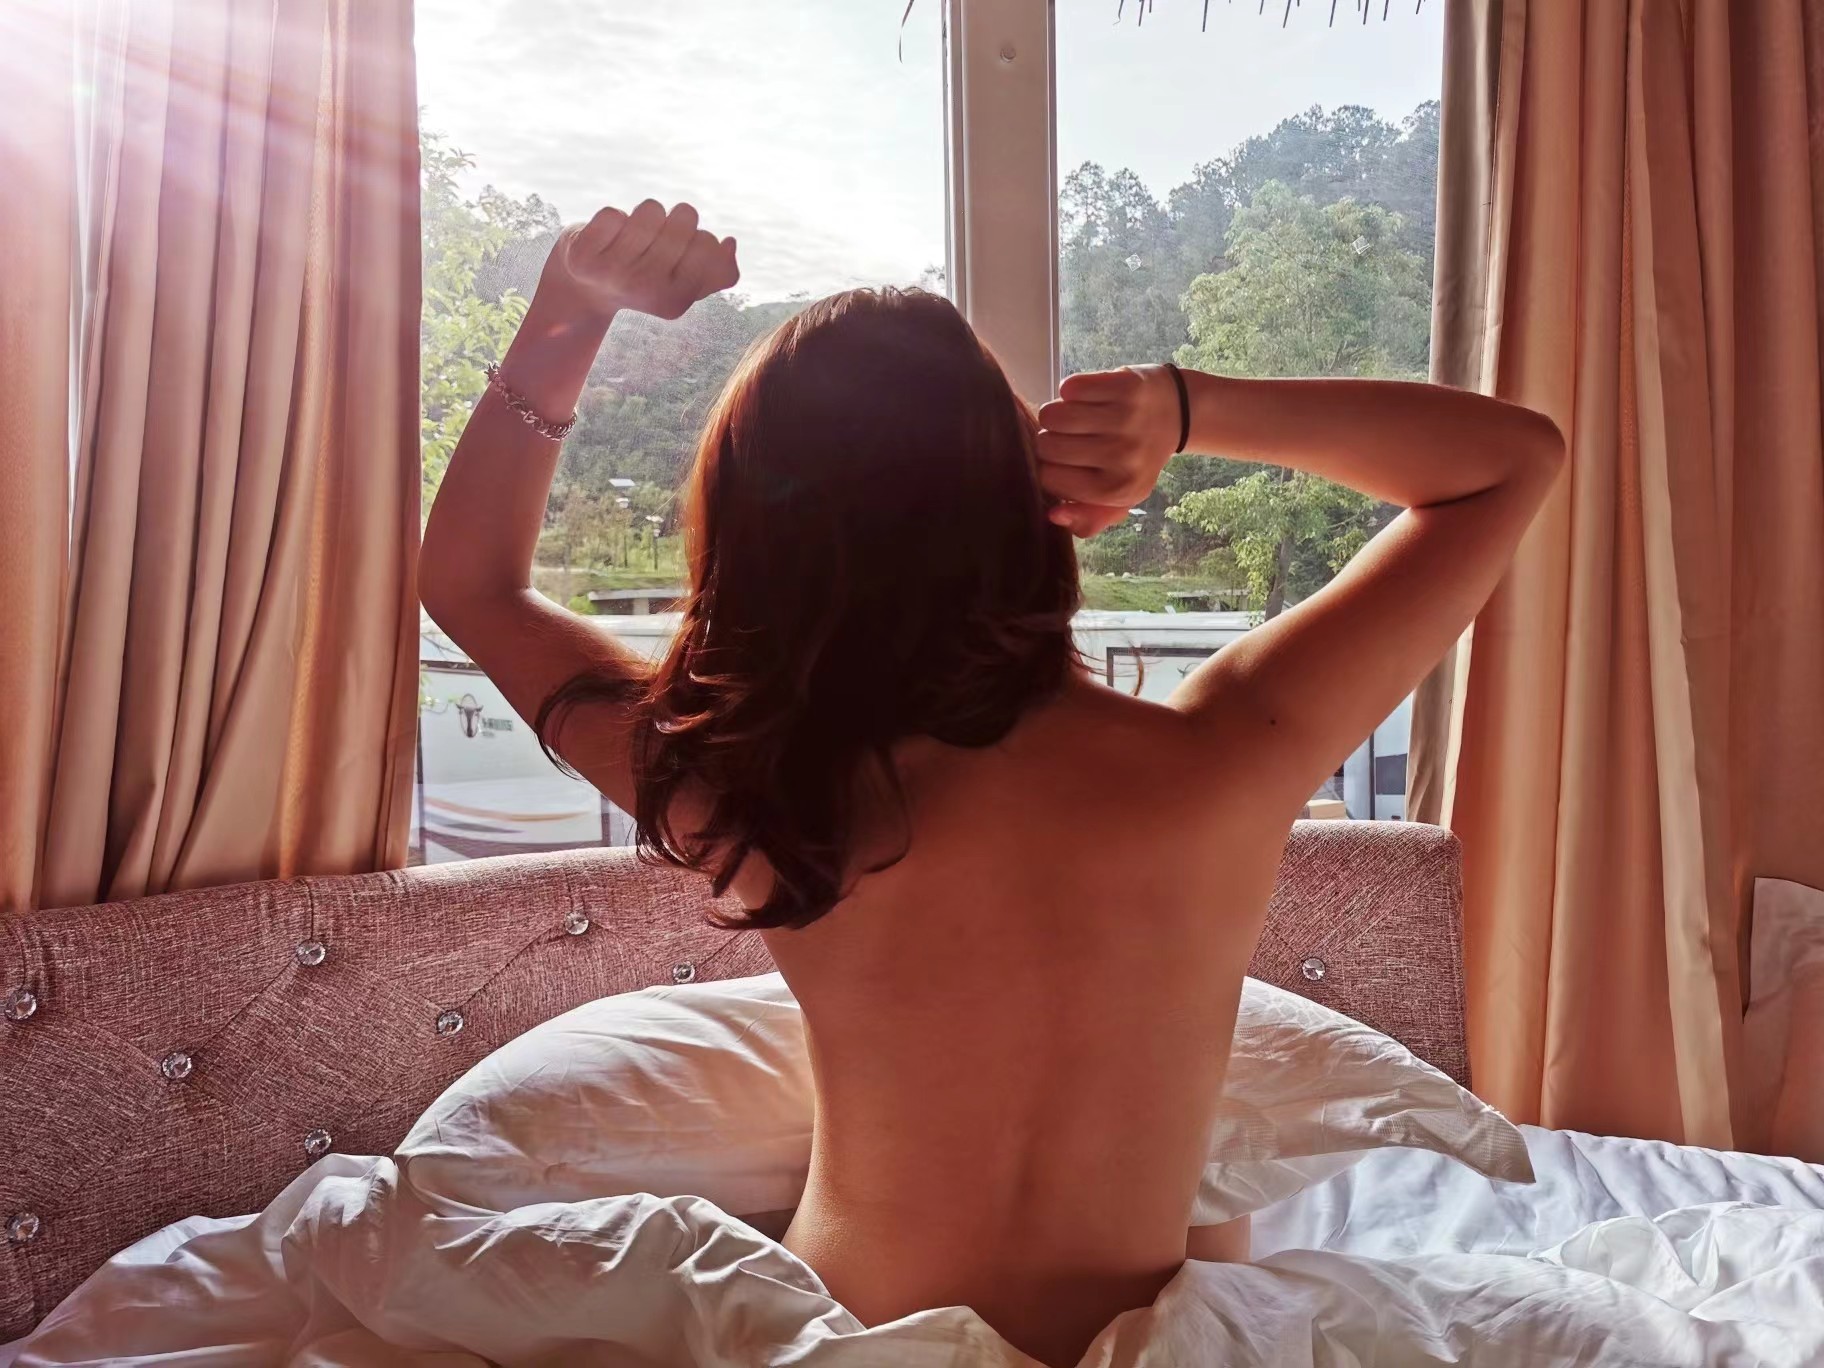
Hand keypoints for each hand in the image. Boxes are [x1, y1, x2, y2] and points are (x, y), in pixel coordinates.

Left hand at [537, 200, 739, 323]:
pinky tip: (605, 239)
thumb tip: (729, 244)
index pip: (709, 242)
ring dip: (644, 213)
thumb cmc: (645, 278)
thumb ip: (720, 271)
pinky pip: (612, 214)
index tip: (681, 251)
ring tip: (632, 235)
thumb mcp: (687, 281)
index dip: (697, 236)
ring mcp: (613, 273)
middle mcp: (647, 290)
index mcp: (677, 301)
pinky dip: (611, 218)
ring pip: (651, 209)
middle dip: (674, 218)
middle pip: (685, 217)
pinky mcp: (583, 256)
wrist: (587, 289)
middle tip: (655, 239)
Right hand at [1036, 366, 1183, 536]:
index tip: (1066, 462)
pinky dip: (1072, 391)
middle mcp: (1122, 455)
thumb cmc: (1136, 458)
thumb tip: (1053, 515)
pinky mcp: (1125, 386)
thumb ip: (1086, 518)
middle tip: (1071, 438)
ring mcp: (1124, 418)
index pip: (1048, 478)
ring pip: (1051, 415)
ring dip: (1056, 414)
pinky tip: (1089, 399)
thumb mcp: (1119, 497)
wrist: (1177, 413)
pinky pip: (1068, 388)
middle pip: (1045, 446)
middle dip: (1050, 440)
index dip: (1050, 468)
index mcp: (1116, 489)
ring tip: (1075, 418)